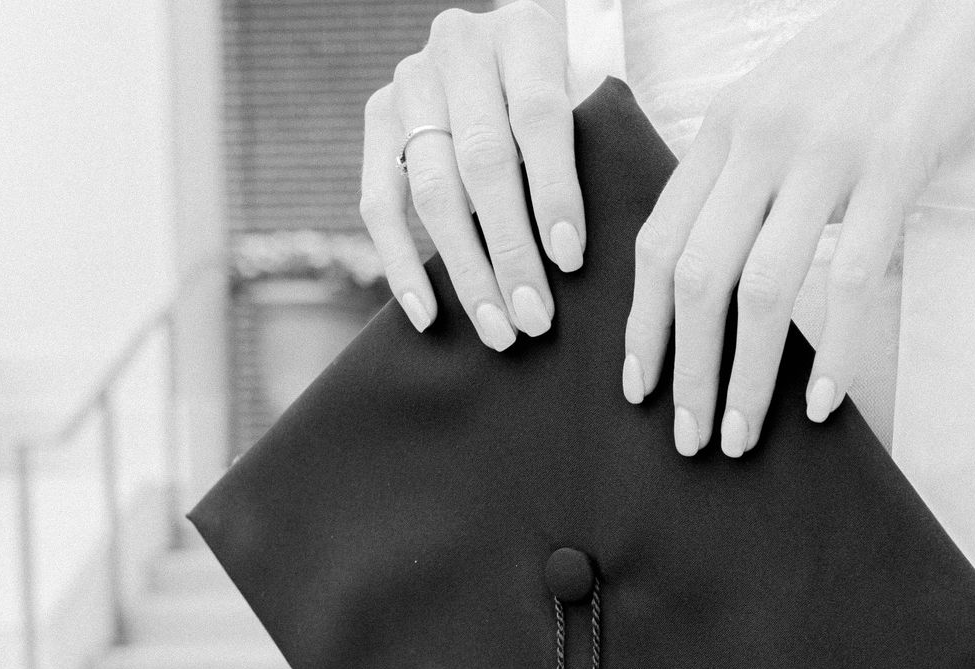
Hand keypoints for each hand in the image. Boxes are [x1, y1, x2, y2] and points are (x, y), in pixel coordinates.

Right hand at [361, 2, 583, 349]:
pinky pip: (378, 202)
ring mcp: (411, 82)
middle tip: (536, 317)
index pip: (539, 116)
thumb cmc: (572, 98)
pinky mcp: (377, 118)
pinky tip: (429, 314)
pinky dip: (402, 263)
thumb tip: (592, 253)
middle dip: (511, 250)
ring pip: (431, 190)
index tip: (569, 259)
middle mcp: (459, 47)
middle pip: (482, 161)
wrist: (509, 59)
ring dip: (466, 270)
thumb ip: (597, 149)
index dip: (555, 191)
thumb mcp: (593, 100)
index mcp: (526, 33)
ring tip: (499, 329)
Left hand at [624, 0, 974, 456]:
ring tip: (740, 434)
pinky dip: (834, 352)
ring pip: (763, 287)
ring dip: (746, 375)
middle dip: (684, 368)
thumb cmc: (872, 64)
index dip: (643, 323)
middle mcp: (761, 138)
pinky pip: (850, 279)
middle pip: (697, 273)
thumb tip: (713, 270)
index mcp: (726, 126)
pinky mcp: (892, 167)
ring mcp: (825, 153)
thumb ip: (743, 174)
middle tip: (687, 436)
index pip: (659, 239)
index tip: (638, 385)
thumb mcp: (781, 105)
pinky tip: (820, 401)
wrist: (963, 3)